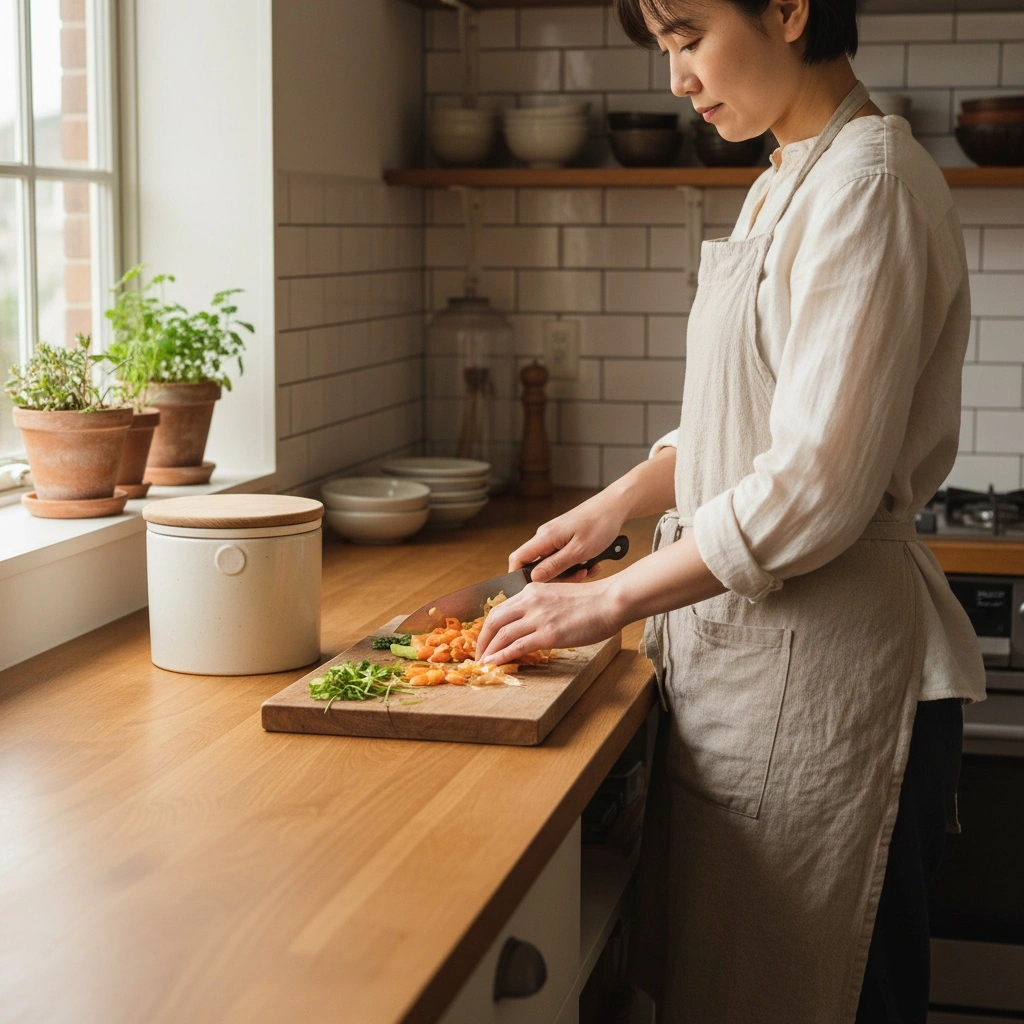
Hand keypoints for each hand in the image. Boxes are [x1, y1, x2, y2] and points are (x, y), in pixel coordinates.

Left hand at [475, 576, 623, 664]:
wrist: (610, 600)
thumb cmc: (592, 600)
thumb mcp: (559, 594)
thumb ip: (542, 605)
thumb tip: (531, 622)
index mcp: (532, 591)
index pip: (500, 609)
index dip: (488, 626)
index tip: (485, 638)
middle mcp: (530, 602)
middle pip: (494, 620)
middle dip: (482, 639)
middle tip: (478, 653)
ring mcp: (539, 618)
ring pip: (502, 634)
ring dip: (489, 651)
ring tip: (483, 662)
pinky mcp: (548, 634)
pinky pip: (517, 647)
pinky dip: (502, 656)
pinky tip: (495, 663)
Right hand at [510, 493, 627, 583]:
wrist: (614, 506)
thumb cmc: (599, 525)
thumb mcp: (579, 551)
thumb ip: (554, 565)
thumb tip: (533, 579)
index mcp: (544, 537)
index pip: (517, 559)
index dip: (518, 577)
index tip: (532, 591)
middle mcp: (545, 536)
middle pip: (537, 566)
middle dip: (556, 577)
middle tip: (579, 578)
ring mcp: (555, 537)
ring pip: (553, 563)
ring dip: (570, 572)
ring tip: (589, 570)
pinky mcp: (564, 538)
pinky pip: (563, 557)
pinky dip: (576, 564)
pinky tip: (592, 564)